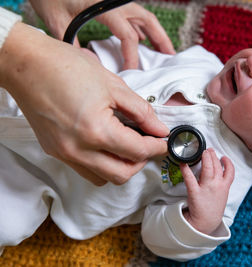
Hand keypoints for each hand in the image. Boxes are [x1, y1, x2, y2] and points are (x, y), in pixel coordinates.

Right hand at [0, 22, 168, 185]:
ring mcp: (64, 154)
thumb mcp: (113, 85)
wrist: (26, 64)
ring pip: (103, 178)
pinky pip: (86, 170)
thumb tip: (159, 128)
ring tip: (128, 145)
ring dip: (121, 167)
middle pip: (122, 175)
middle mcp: (78, 150)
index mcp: (96, 131)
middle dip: (141, 161)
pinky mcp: (55, 152)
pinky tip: (107, 145)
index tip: (165, 141)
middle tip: (149, 144)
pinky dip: (102, 164)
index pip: (137, 151)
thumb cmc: (66, 67)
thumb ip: (141, 111)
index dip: (157, 147)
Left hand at [29, 0, 174, 68]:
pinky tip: (142, 39)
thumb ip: (73, 44)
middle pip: (147, 21)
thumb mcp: (57, 22)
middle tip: (170, 56)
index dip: (132, 57)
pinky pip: (133, 15)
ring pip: (144, 17)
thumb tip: (87, 63)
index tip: (131, 71)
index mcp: (105, 8)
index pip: (128, 36)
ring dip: (156, 33)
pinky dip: (142, 28)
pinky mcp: (111, 2)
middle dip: (161, 40)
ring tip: (164, 49)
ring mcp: (115, 1)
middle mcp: (115, 3)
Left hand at [180, 148, 233, 234]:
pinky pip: (190, 178)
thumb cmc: (213, 209)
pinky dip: (186, 170)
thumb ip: (222, 185)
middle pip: (217, 166)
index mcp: (225, 187)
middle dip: (213, 156)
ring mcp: (206, 188)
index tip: (223, 157)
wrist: (206, 223)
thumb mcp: (222, 196)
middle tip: (208, 150)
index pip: (229, 171)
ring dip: (205, 158)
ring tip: (202, 152)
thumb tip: (219, 174)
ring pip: (208, 168)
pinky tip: (183, 163)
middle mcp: (217, 185)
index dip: (227, 162)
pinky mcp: (195, 192)